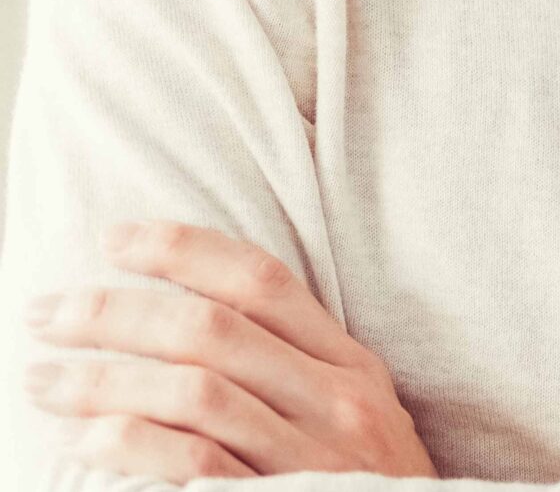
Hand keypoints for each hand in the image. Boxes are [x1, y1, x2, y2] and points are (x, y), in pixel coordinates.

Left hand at [26, 220, 434, 480]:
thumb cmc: (368, 489)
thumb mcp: (356, 418)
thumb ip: (295, 371)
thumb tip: (189, 322)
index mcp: (353, 366)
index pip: (262, 281)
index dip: (184, 250)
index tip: (112, 239)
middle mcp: (338, 401)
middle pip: (213, 331)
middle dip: (116, 314)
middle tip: (46, 313)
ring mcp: (312, 456)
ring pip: (195, 393)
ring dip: (103, 381)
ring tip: (43, 380)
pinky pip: (194, 464)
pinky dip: (132, 444)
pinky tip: (85, 440)